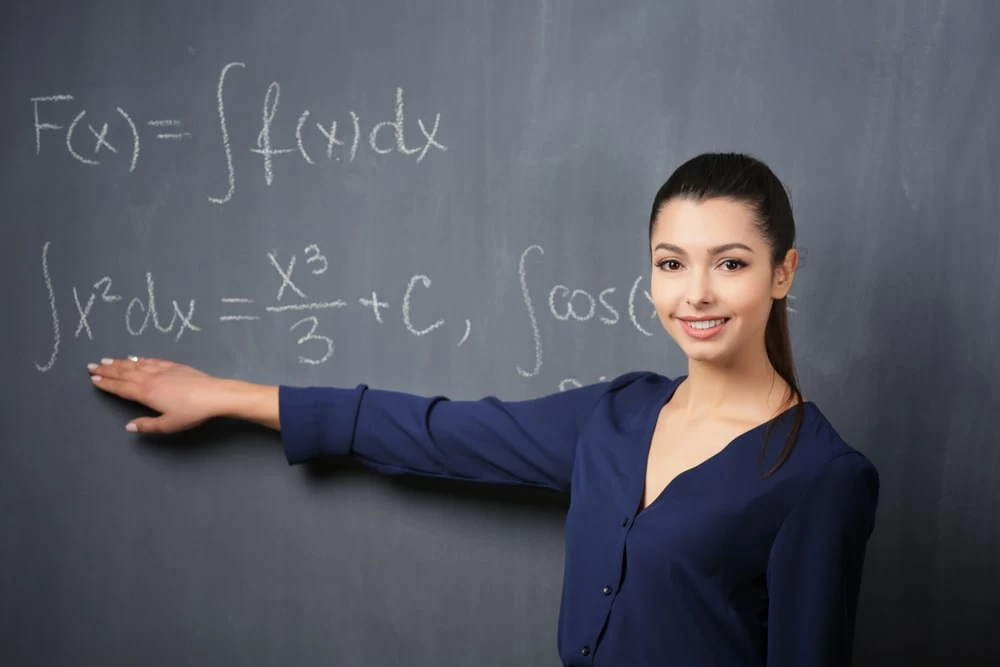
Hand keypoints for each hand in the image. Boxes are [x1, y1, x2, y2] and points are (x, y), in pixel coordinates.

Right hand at [88, 356, 229, 433]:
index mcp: (146, 394)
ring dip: (120, 363)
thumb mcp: (168, 425)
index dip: (106, 384)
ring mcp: (163, 370)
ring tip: (107, 360)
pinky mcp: (174, 366)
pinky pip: (152, 360)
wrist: (214, 394)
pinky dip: (140, 359)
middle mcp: (151, 379)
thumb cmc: (192, 412)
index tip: (93, 379)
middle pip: (125, 373)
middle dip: (107, 370)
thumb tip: (129, 427)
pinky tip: (135, 358)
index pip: (121, 388)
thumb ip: (147, 426)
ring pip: (136, 365)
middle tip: (91, 366)